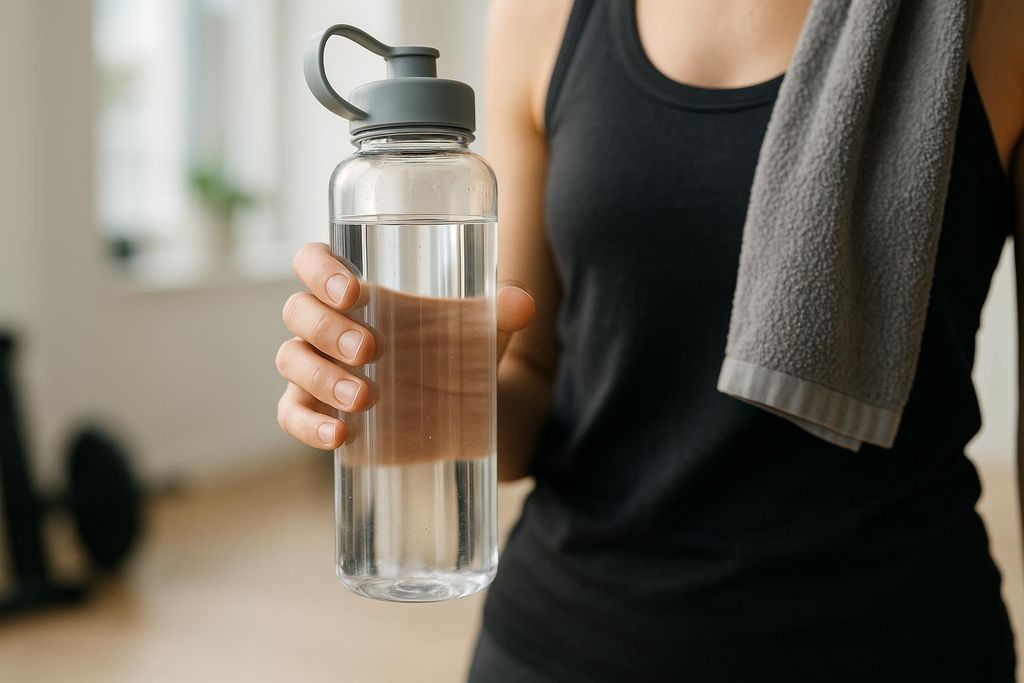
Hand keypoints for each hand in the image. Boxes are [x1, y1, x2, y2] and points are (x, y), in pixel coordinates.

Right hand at [275, 242, 534, 452]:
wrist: (458, 410)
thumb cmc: (452, 351)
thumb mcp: (478, 331)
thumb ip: (498, 311)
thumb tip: (521, 300)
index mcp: (354, 290)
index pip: (313, 262)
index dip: (320, 270)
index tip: (353, 292)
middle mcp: (325, 324)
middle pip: (298, 311)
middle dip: (328, 328)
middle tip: (370, 348)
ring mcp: (314, 368)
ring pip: (291, 361)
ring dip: (322, 377)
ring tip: (364, 398)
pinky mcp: (314, 410)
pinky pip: (290, 415)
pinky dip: (308, 425)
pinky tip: (338, 435)